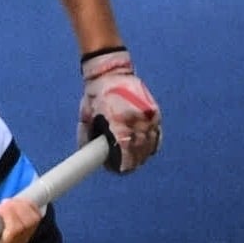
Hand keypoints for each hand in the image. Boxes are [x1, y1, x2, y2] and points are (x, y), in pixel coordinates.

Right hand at [0, 195, 39, 242]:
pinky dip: (29, 206)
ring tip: (7, 202)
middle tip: (2, 203)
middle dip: (16, 208)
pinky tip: (16, 203)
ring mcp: (21, 242)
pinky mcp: (24, 234)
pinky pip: (35, 218)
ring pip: (33, 220)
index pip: (14, 232)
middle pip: (27, 225)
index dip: (8, 215)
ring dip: (23, 206)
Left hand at [79, 47, 161, 172]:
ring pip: (150, 143)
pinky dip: (152, 143)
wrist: (111, 71)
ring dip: (143, 154)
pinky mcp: (154, 111)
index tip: (121, 170)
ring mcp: (148, 114)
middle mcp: (137, 118)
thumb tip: (89, 156)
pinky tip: (146, 150)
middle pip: (140, 149)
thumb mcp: (86, 117)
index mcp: (119, 120)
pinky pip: (157, 133)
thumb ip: (87, 137)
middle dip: (133, 162)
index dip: (125, 164)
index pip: (126, 149)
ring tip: (135, 161)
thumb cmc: (96, 94)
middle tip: (124, 168)